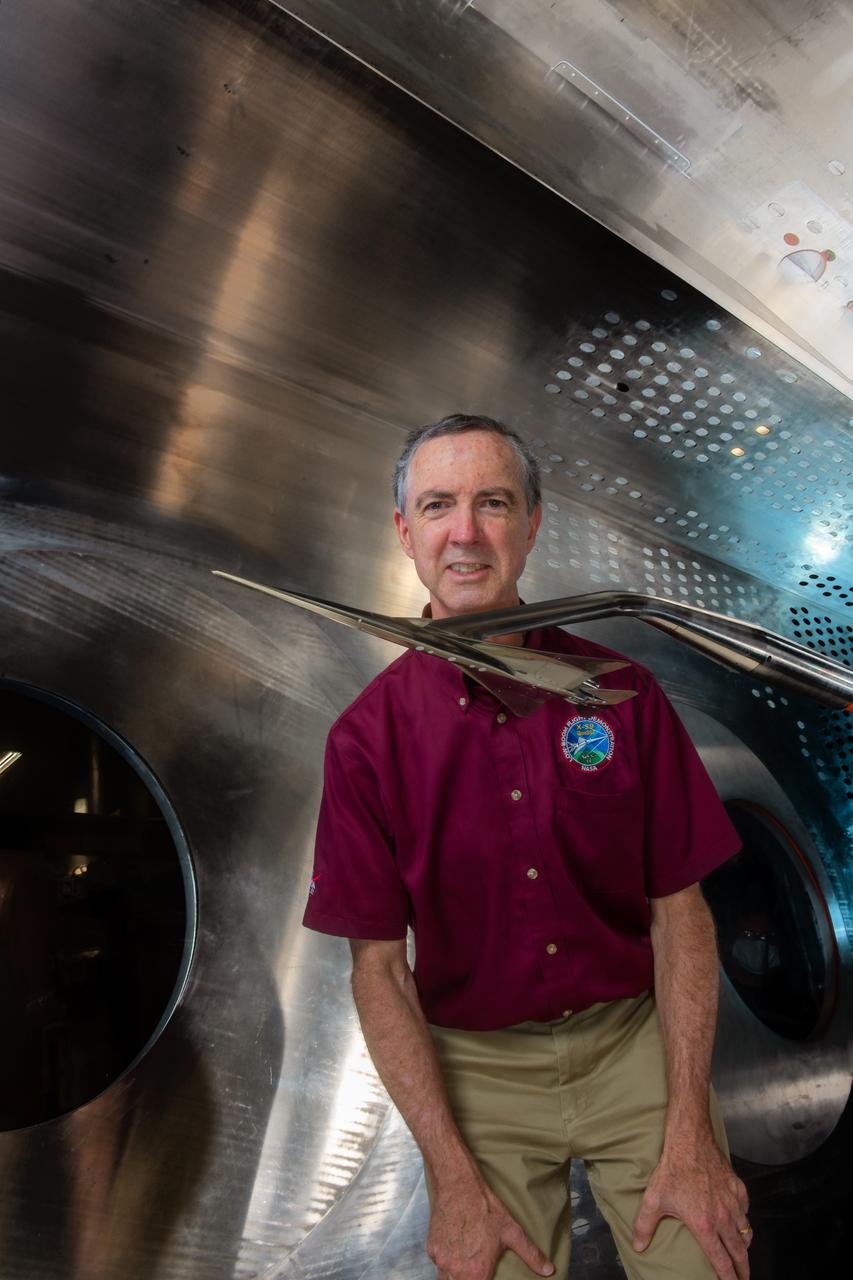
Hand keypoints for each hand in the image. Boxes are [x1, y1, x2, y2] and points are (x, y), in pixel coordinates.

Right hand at [427, 1173, 554, 1279]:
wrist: (458, 1185)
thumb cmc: (484, 1207)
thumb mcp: (511, 1230)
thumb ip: (531, 1254)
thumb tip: (549, 1269)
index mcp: (477, 1273)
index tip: (485, 1276)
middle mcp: (456, 1271)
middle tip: (476, 1270)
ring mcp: (441, 1261)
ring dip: (455, 1276)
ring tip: (466, 1263)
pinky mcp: (431, 1249)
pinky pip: (438, 1263)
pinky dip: (446, 1261)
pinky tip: (456, 1248)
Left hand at [632, 1136, 750, 1278]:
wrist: (690, 1141)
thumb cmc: (672, 1170)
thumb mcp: (653, 1200)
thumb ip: (644, 1226)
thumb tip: (638, 1246)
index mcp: (705, 1226)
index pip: (721, 1261)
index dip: (728, 1278)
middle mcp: (724, 1218)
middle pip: (740, 1253)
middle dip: (743, 1269)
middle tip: (743, 1278)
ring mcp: (733, 1203)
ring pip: (746, 1233)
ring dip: (744, 1246)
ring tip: (741, 1254)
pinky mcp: (739, 1188)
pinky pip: (746, 1212)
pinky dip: (744, 1221)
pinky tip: (738, 1222)